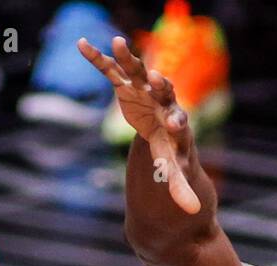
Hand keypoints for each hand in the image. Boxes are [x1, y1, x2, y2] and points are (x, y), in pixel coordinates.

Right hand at [77, 35, 199, 213]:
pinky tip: (82, 44)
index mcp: (176, 130)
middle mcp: (164, 107)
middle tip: (156, 78)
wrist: (164, 142)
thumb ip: (182, 190)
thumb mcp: (176, 178)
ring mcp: (146, 95)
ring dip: (129, 60)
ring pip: (139, 76)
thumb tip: (194, 211)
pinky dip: (99, 60)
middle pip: (164, 94)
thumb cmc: (172, 163)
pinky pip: (113, 73)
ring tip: (118, 43)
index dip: (176, 122)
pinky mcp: (129, 90)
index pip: (179, 124)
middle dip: (160, 87)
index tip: (173, 124)